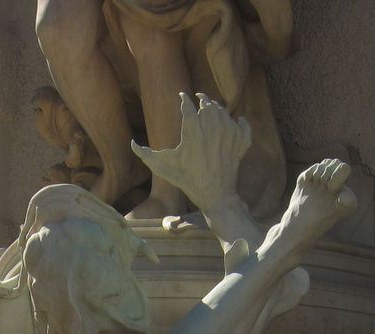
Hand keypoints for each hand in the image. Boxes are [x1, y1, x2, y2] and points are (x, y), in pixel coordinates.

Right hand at [131, 93, 250, 213]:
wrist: (215, 196)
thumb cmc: (188, 181)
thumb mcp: (165, 169)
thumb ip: (146, 155)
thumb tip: (132, 143)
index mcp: (193, 133)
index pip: (188, 106)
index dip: (184, 99)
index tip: (182, 96)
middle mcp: (212, 130)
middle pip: (208, 104)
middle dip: (202, 99)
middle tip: (199, 98)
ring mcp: (229, 136)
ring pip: (224, 112)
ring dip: (217, 108)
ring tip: (212, 110)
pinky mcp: (241, 143)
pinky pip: (242, 125)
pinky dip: (239, 122)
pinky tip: (235, 121)